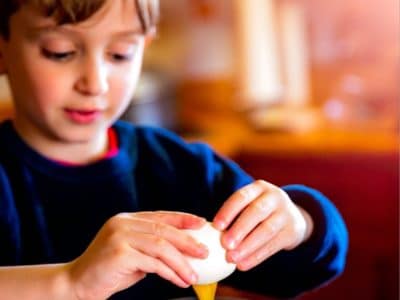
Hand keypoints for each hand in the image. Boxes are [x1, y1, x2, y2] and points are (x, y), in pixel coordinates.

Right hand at [67, 211, 207, 299]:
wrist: (77, 285)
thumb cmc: (109, 272)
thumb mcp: (134, 254)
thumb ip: (152, 248)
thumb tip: (184, 249)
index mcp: (127, 219)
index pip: (160, 216)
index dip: (183, 218)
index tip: (202, 224)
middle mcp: (123, 223)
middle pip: (164, 229)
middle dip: (188, 241)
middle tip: (205, 252)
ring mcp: (119, 236)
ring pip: (161, 246)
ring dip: (181, 262)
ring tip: (194, 275)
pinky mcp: (119, 253)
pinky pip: (153, 263)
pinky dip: (170, 272)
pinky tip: (180, 280)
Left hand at [213, 180, 313, 270]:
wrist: (293, 217)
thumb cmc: (260, 212)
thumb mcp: (251, 204)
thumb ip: (235, 215)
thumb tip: (212, 234)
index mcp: (259, 187)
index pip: (242, 196)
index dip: (228, 210)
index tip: (216, 226)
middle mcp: (274, 197)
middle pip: (256, 211)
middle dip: (239, 229)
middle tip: (225, 244)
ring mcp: (286, 213)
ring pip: (267, 230)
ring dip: (248, 246)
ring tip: (232, 258)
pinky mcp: (292, 231)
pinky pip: (273, 245)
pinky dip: (257, 256)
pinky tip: (244, 265)